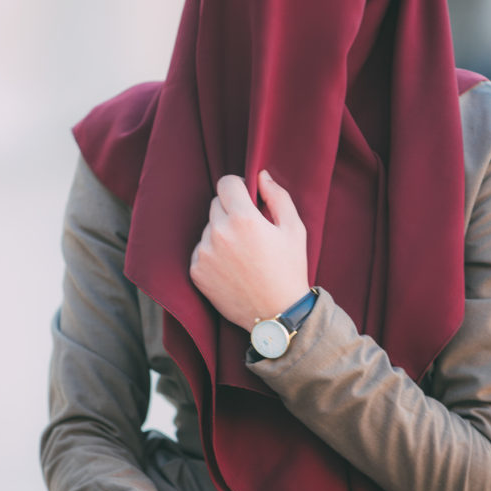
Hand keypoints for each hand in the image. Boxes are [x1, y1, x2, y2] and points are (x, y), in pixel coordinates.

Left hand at [190, 170, 309, 330]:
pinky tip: (232, 268)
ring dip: (221, 233)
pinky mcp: (196, 271)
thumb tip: (261, 176)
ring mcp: (204, 253)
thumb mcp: (294, 229)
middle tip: (250, 232)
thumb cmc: (289, 270)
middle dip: (231, 210)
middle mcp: (219, 233)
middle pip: (216, 204)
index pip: (226, 182)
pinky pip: (201, 250)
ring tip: (243, 255)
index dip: (238, 187)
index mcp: (243, 219)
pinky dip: (213, 254)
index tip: (247, 198)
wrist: (277, 314)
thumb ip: (278, 196)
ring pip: (208, 228)